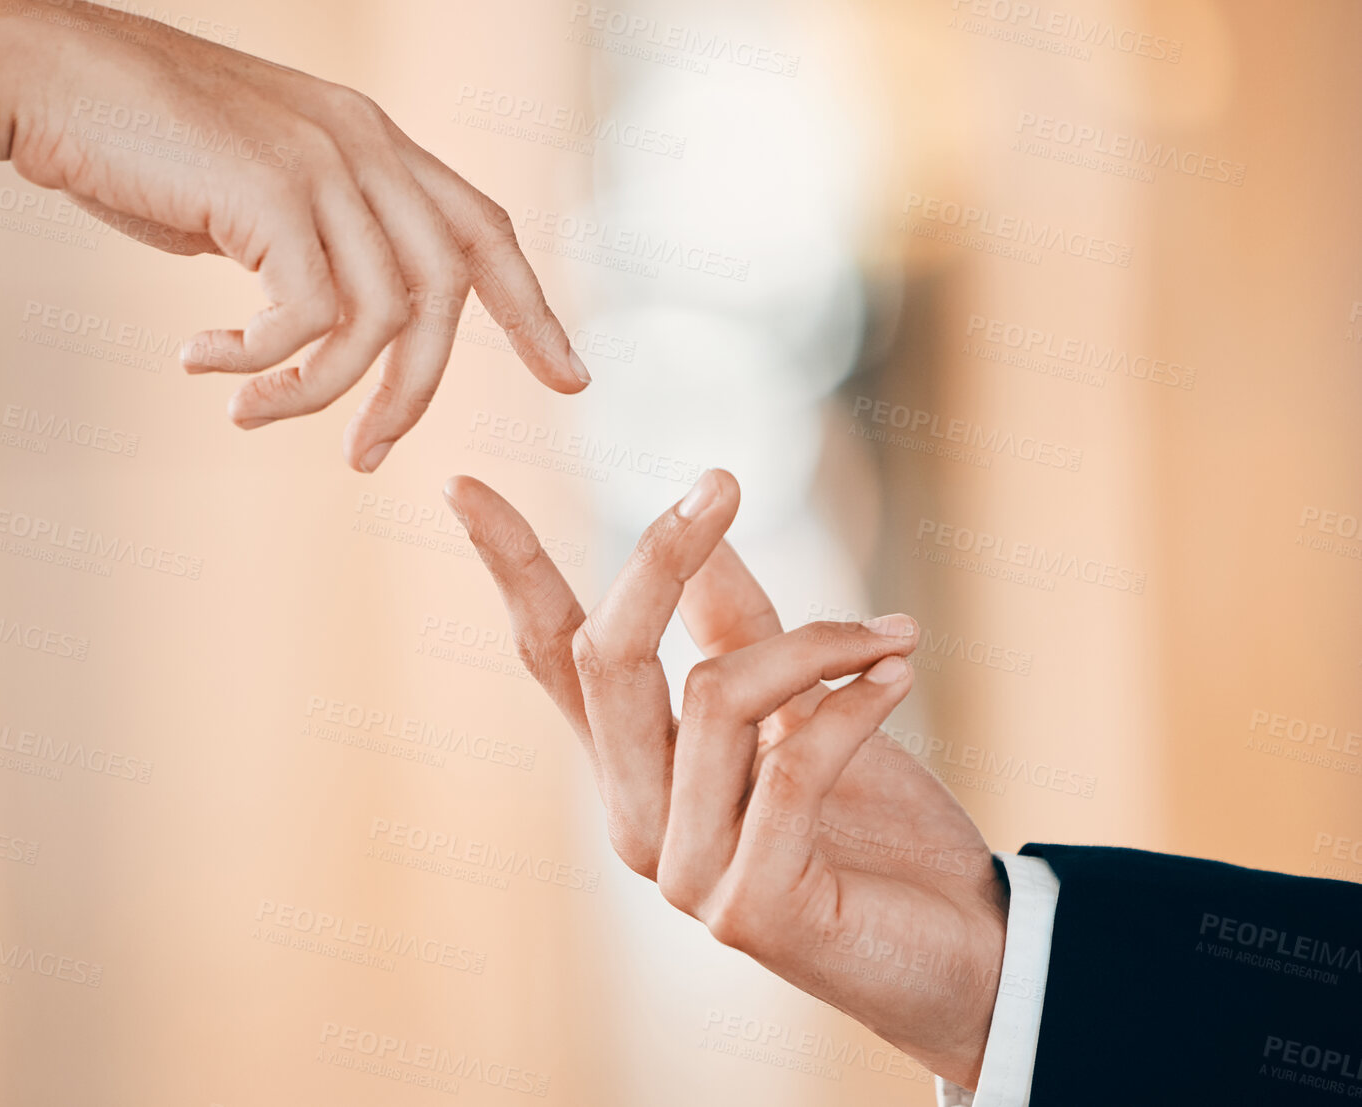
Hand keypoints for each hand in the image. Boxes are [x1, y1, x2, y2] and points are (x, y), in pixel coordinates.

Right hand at [0, 0, 586, 470]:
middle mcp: (364, 143)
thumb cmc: (133, 142)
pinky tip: (200, 361)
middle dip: (422, 388)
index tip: (570, 379)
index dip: (532, 309)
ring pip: (382, 317)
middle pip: (449, 287)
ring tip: (252, 416)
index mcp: (370, 140)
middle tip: (369, 456)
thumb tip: (321, 325)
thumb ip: (305, 242)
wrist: (44, 77)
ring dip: (323, 392)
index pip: (483, 229)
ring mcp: (323, 162)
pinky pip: (304, 318)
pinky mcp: (272, 192)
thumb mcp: (248, 193)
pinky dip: (260, 363)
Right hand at [444, 469, 1008, 1088]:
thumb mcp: (803, 710)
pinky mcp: (748, 909)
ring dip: (819, 647)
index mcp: (637, 766)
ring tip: (894, 633)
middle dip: (658, 557)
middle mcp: (637, 818)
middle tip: (723, 482)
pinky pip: (790, 766)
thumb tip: (702, 535)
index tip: (461, 483)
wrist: (968, 948)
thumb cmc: (878, 830)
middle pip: (607, 659)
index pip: (552, 655)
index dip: (509, 567)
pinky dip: (854, 704)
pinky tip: (901, 674)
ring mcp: (682, 871)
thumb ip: (744, 632)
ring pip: (715, 699)